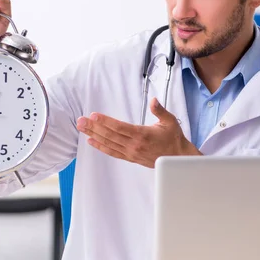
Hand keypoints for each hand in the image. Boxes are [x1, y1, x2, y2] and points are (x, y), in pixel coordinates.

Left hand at [76, 97, 201, 167]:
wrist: (178, 159)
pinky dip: (101, 147)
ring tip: (82, 128)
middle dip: (94, 127)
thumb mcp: (170, 121)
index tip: (94, 115)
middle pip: (110, 135)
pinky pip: (112, 152)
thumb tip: (154, 101)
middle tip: (81, 121)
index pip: (119, 127)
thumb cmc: (174, 139)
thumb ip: (160, 110)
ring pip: (109, 144)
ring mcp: (131, 153)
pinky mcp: (130, 158)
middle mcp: (134, 145)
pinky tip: (91, 141)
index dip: (105, 121)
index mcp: (142, 135)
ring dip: (94, 135)